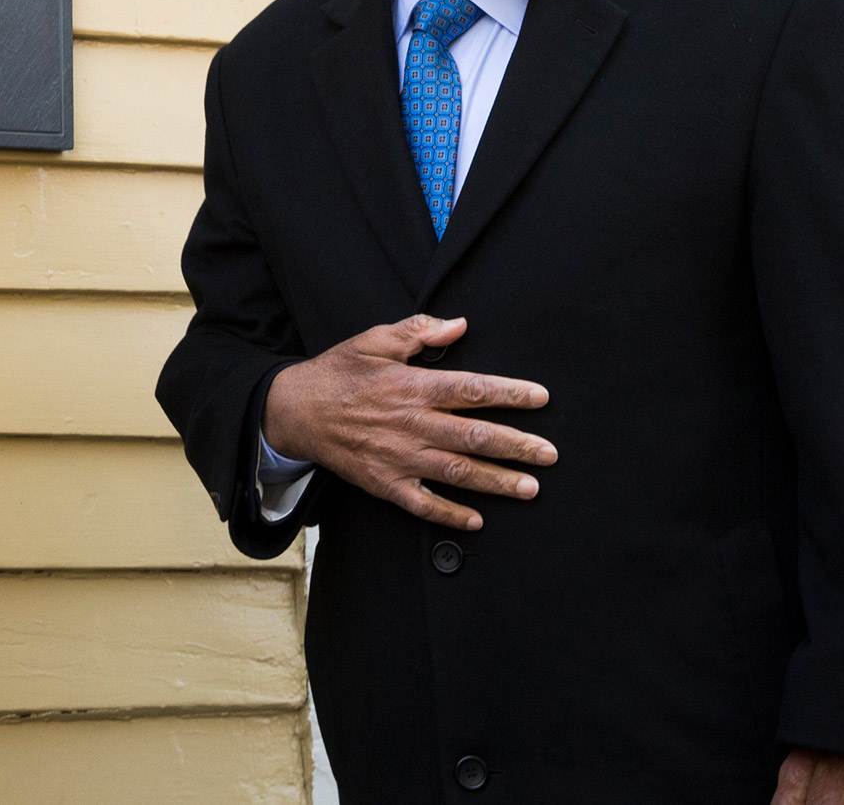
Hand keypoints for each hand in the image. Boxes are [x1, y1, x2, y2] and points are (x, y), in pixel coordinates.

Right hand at [264, 314, 555, 529]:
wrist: (294, 410)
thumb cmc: (337, 373)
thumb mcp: (374, 339)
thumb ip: (419, 330)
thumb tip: (459, 324)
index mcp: (412, 386)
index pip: (473, 390)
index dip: (511, 394)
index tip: (540, 398)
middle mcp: (412, 424)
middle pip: (475, 436)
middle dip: (518, 446)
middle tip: (550, 454)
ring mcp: (399, 457)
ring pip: (458, 472)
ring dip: (497, 481)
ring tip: (530, 487)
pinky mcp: (384, 482)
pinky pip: (423, 503)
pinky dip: (450, 514)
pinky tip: (477, 520)